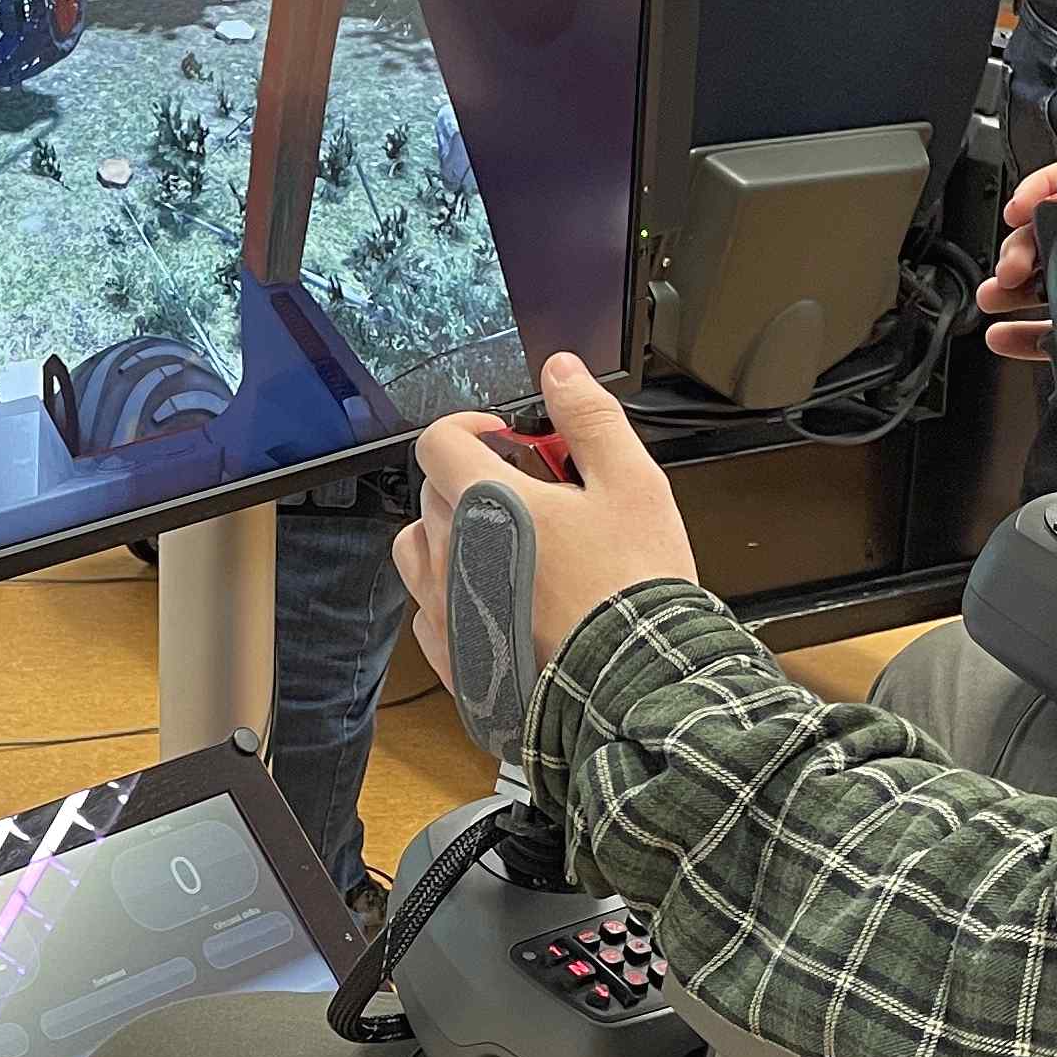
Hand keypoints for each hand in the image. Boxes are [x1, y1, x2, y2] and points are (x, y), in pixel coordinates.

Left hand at [394, 354, 698, 696]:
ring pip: (419, 550)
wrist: (636, 682)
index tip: (503, 435)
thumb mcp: (631, 483)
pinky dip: (452, 594)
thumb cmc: (633, 590)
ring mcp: (446, 609)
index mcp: (487, 503)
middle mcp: (452, 554)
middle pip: (433, 492)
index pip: (439, 441)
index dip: (469, 426)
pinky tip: (498, 596)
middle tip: (533, 494)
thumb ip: (588, 420)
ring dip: (452, 535)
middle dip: (476, 480)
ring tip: (504, 542)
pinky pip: (429, 611)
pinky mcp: (453, 656)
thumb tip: (561, 374)